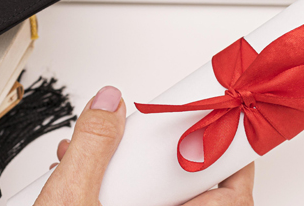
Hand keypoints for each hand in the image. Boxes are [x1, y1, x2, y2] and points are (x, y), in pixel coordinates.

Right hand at [34, 86, 254, 205]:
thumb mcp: (71, 199)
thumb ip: (93, 146)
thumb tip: (109, 106)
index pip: (230, 199)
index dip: (232, 160)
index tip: (227, 130)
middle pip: (189, 197)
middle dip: (163, 159)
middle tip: (153, 138)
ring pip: (155, 204)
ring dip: (131, 173)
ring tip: (98, 154)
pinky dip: (111, 192)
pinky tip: (81, 176)